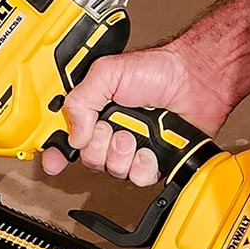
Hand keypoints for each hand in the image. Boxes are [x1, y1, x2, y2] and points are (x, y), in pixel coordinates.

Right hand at [42, 43, 232, 185]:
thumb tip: (73, 136)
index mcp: (95, 109)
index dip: (56, 152)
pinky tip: (150, 150)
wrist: (196, 81)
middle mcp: (111, 130)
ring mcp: (131, 147)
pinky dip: (143, 165)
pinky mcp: (152, 161)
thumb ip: (81, 101)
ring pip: (112, 170)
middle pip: (88, 158)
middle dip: (98, 146)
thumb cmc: (158, 70)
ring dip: (121, 155)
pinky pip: (137, 178)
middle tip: (113, 129)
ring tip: (134, 136)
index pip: (67, 136)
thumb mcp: (107, 73)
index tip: (53, 162)